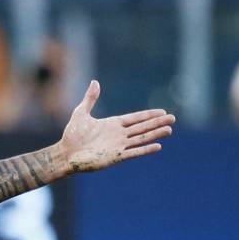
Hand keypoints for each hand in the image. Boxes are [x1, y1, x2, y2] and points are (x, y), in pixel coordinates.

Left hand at [59, 81, 174, 172]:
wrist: (65, 154)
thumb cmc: (71, 136)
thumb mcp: (81, 113)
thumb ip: (90, 99)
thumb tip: (95, 82)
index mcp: (112, 124)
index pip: (135, 118)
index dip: (148, 115)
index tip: (162, 112)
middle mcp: (118, 135)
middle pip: (142, 127)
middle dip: (157, 122)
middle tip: (173, 118)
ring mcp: (118, 146)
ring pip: (141, 139)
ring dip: (155, 134)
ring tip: (169, 130)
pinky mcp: (115, 157)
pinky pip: (133, 152)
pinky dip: (145, 149)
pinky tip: (157, 146)